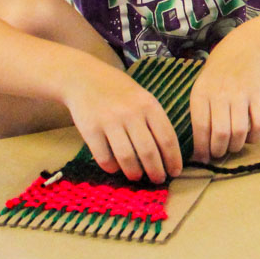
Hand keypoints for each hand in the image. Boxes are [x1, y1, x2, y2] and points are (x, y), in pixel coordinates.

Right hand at [62, 62, 181, 183]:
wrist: (83, 78)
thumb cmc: (118, 91)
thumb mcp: (142, 97)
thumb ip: (154, 119)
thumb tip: (167, 152)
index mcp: (149, 104)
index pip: (167, 138)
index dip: (173, 159)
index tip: (175, 172)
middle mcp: (131, 113)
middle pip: (148, 152)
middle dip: (156, 171)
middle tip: (158, 180)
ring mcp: (109, 121)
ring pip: (127, 157)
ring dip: (134, 173)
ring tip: (137, 177)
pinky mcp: (90, 129)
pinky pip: (104, 157)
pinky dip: (112, 167)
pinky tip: (115, 168)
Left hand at [189, 25, 259, 162]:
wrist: (244, 49)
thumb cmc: (218, 74)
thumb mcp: (201, 87)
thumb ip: (199, 113)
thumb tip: (198, 147)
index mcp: (201, 94)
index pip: (200, 128)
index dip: (202, 149)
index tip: (203, 158)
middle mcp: (220, 94)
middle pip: (220, 134)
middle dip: (219, 151)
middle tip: (219, 153)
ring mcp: (241, 95)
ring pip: (240, 131)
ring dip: (236, 146)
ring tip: (233, 146)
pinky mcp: (258, 96)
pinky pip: (259, 124)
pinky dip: (255, 137)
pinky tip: (251, 138)